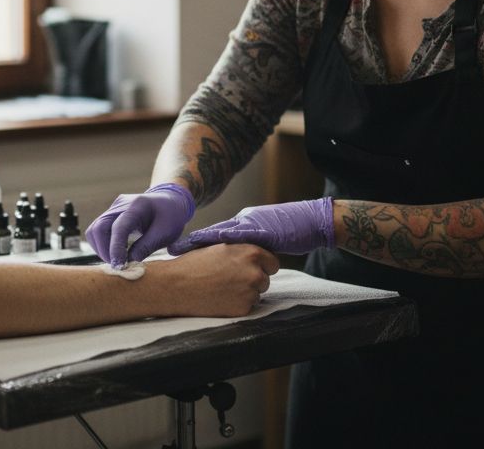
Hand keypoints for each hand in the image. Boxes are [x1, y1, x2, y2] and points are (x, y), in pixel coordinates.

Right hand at [86, 183, 195, 267]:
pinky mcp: (110, 215)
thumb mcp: (166, 232)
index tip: (119, 266)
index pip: (119, 227)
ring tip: (117, 260)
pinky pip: (98, 230)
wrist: (170, 200)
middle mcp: (121, 204)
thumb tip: (130, 261)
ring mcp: (113, 208)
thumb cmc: (171, 216)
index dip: (116, 248)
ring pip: (94, 230)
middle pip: (99, 227)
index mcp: (137, 206)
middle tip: (118, 265)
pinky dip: (103, 244)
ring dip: (101, 248)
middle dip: (104, 250)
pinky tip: (116, 253)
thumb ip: (147, 246)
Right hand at [150, 244, 279, 316]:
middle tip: (231, 279)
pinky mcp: (243, 309)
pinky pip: (247, 307)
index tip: (251, 268)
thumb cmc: (193, 264)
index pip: (272, 262)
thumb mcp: (220, 246)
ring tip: (222, 288)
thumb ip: (241, 249)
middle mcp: (255, 272)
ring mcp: (250, 292)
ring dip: (245, 293)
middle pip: (265, 279)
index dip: (261, 265)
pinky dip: (237, 305)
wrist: (176, 286)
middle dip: (252, 280)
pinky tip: (221, 298)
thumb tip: (254, 253)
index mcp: (251, 253)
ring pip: (257, 294)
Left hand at [168, 198, 333, 255]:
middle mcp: (244, 221)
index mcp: (242, 224)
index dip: (195, 243)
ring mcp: (253, 224)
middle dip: (192, 243)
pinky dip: (228, 237)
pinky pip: (244, 233)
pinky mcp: (265, 229)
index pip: (214, 235)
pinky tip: (215, 241)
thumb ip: (249, 248)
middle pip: (213, 233)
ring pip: (223, 232)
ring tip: (183, 248)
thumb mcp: (264, 240)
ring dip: (203, 241)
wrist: (312, 222)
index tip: (175, 250)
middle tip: (171, 250)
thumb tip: (235, 262)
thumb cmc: (290, 233)